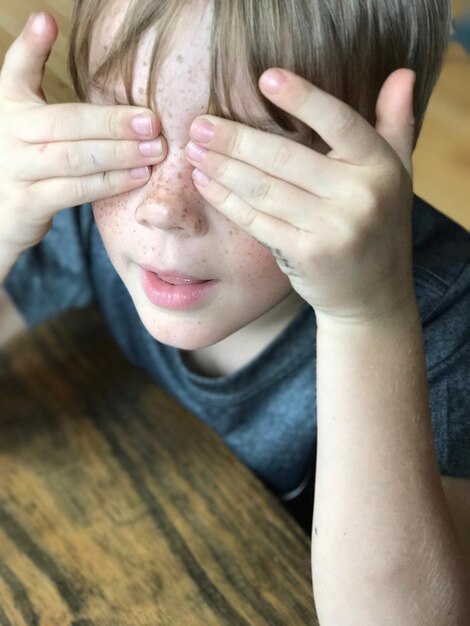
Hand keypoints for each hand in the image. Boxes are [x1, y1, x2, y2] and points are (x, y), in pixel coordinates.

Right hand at [0, 12, 165, 259]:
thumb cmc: (22, 155)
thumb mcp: (23, 113)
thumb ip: (32, 69)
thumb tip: (46, 19)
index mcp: (12, 107)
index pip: (19, 72)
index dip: (34, 49)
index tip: (50, 22)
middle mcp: (10, 136)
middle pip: (65, 124)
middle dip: (112, 123)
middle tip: (152, 124)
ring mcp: (18, 171)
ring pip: (73, 160)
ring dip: (118, 155)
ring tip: (154, 151)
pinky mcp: (29, 204)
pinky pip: (74, 192)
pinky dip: (108, 184)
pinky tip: (136, 177)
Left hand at [186, 68, 416, 324]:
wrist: (372, 295)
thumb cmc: (379, 224)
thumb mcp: (396, 175)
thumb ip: (396, 124)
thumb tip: (402, 73)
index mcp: (381, 167)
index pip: (339, 123)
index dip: (303, 99)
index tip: (264, 78)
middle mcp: (360, 196)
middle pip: (286, 158)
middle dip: (235, 140)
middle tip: (199, 124)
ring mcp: (333, 229)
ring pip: (264, 190)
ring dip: (222, 168)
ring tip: (193, 150)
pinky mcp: (306, 255)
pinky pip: (257, 221)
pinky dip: (226, 201)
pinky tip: (204, 183)